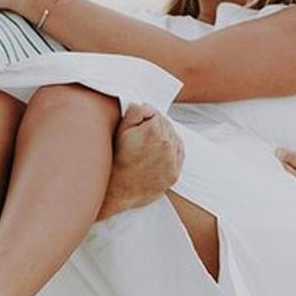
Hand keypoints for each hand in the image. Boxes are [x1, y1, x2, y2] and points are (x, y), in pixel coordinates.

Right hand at [98, 104, 184, 220]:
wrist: (117, 189)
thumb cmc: (116, 159)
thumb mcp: (121, 130)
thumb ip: (136, 112)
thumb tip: (148, 106)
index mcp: (153, 131)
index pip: (155, 114)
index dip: (146, 117)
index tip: (139, 124)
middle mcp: (166, 144)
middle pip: (166, 125)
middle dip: (155, 126)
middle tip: (143, 134)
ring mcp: (172, 160)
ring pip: (174, 138)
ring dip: (165, 137)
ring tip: (150, 143)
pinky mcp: (174, 173)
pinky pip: (179, 154)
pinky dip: (173, 150)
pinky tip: (161, 151)